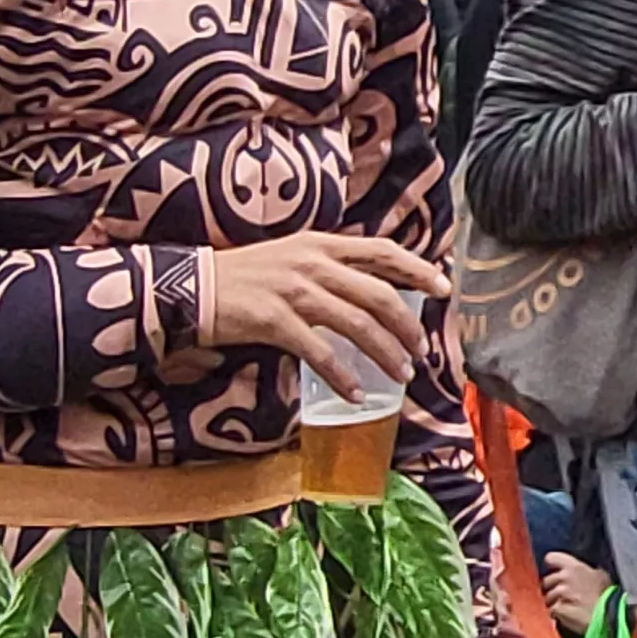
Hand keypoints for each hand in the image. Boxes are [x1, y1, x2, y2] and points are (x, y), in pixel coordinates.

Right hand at [209, 231, 446, 395]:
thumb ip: (328, 266)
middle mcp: (312, 262)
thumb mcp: (290, 257)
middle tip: (421, 351)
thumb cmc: (244, 277)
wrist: (192, 287)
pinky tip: (356, 394)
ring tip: (401, 375)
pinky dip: (343, 377)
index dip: (418, 270)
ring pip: (357, 325)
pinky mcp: (275, 320)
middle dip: (407, 326)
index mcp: (320, 243)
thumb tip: (367, 288)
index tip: (444, 289)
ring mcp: (294, 290)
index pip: (382, 251)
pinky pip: (321, 353)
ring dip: (385, 354)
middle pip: (378, 294)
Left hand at [539, 552, 610, 635]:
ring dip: (554, 602)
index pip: (551, 558)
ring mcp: (560, 594)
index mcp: (574, 566)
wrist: (609, 616)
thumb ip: (584, 571)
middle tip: (565, 596)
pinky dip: (556, 614)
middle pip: (547, 581)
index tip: (556, 571)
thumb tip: (576, 571)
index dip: (552, 565)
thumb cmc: (607, 595)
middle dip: (553, 588)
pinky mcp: (558, 609)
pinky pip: (551, 611)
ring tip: (568, 607)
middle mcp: (565, 577)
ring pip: (547, 598)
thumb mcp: (599, 575)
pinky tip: (566, 616)